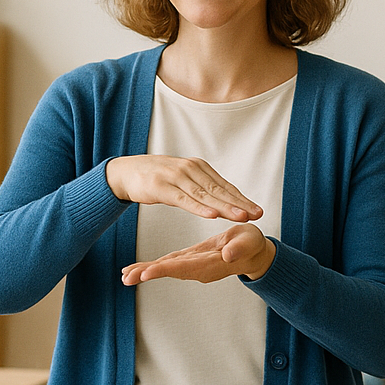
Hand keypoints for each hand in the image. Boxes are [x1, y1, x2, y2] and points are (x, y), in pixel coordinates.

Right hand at [104, 155, 261, 222]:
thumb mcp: (183, 180)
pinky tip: (212, 215)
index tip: (258, 211)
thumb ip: (201, 189)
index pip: (224, 186)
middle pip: (218, 190)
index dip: (242, 199)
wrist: (126, 171)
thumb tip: (223, 201)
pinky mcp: (161, 187)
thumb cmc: (157, 178)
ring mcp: (176, 177)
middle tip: (257, 215)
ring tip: (240, 217)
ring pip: (205, 196)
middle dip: (239, 204)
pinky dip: (198, 208)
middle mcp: (190, 170)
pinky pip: (183, 200)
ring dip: (224, 207)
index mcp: (199, 168)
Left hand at [120, 223, 274, 283]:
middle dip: (147, 273)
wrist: (252, 251)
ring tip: (125, 275)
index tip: (147, 274)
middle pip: (169, 271)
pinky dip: (152, 267)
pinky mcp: (189, 260)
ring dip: (145, 271)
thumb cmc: (251, 245)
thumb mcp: (248, 242)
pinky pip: (168, 264)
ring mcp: (192, 266)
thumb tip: (228, 255)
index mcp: (210, 264)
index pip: (183, 267)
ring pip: (165, 269)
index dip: (164, 270)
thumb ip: (238, 248)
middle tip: (126, 277)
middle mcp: (197, 268)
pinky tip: (138, 269)